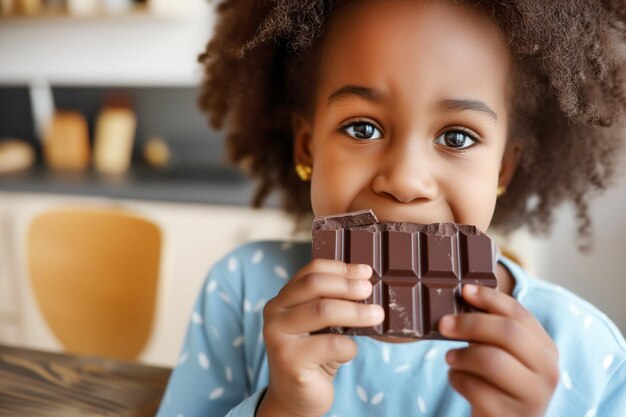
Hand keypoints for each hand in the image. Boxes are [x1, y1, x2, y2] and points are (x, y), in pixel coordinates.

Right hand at [257, 259, 383, 416]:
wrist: (296, 397)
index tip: (366, 272)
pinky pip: (331, 345)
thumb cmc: (314, 355)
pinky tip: (349, 352)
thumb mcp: (323, 324)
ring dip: (355, 312)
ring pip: (322, 311)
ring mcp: (278, 336)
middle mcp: (274, 313)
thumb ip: (333, 303)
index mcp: (283, 299)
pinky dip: (349, 347)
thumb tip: (366, 283)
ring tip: (377, 315)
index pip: (311, 271)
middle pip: (315, 285)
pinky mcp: (289, 360)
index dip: (341, 268)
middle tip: (370, 290)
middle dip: (347, 285)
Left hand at [440, 284, 558, 416]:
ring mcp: (532, 397)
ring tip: (450, 357)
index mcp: (546, 348)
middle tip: (443, 324)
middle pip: (508, 333)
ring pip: (492, 360)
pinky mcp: (509, 416)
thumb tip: (466, 292)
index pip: (520, 314)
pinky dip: (458, 379)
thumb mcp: (504, 353)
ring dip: (462, 355)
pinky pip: (476, 388)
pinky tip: (457, 379)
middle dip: (470, 324)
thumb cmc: (499, 382)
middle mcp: (548, 372)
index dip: (490, 299)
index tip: (464, 291)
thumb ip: (494, 328)